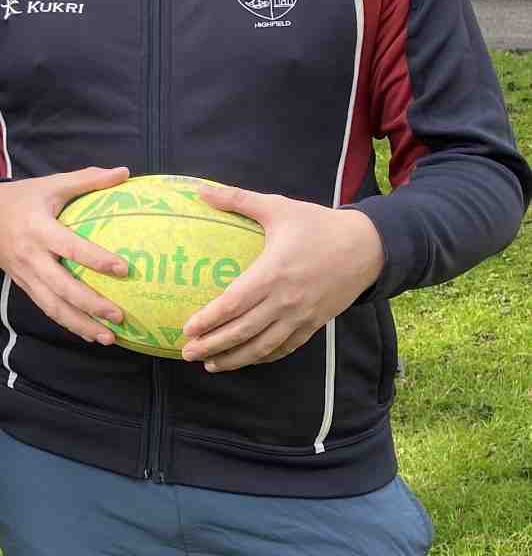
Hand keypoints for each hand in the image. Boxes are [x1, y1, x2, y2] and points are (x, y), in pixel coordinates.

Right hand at [0, 166, 131, 343]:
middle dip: (91, 304)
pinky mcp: (23, 286)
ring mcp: (25, 275)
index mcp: (38, 229)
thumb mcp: (50, 184)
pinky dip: (68, 324)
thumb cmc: (22, 199)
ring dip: (80, 324)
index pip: (69, 247)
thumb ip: (86, 180)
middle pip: (62, 287)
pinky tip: (90, 334)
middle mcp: (31, 257)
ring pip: (53, 307)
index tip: (123, 269)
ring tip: (108, 337)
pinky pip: (47, 309)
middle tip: (120, 315)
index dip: (95, 259)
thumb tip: (124, 173)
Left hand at [181, 184, 384, 370]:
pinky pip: (286, 347)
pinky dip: (264, 356)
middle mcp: (285, 300)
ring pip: (263, 346)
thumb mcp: (278, 207)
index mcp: (272, 273)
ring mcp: (301, 316)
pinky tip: (247, 360)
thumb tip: (201, 190)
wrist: (368, 246)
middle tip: (187, 352)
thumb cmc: (318, 225)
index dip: (208, 320)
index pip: (233, 304)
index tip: (187, 329)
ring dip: (235, 359)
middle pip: (242, 332)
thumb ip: (237, 199)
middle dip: (212, 346)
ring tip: (211, 365)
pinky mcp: (315, 323)